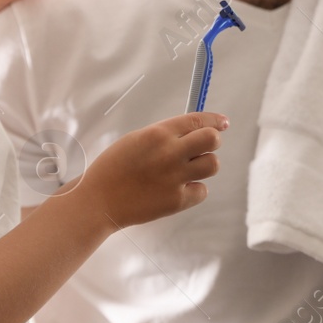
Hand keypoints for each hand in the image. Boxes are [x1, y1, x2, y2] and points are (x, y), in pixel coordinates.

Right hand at [76, 113, 225, 226]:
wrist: (99, 201)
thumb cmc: (113, 168)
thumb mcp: (136, 140)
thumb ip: (163, 135)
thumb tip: (191, 131)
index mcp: (158, 134)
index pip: (198, 120)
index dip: (215, 120)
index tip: (224, 123)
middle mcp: (170, 153)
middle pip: (213, 140)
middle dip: (213, 141)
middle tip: (202, 148)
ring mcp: (175, 178)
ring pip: (212, 164)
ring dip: (204, 165)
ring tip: (187, 170)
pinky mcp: (177, 201)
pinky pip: (201, 191)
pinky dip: (193, 190)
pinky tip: (177, 189)